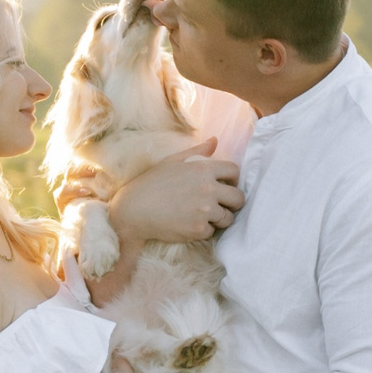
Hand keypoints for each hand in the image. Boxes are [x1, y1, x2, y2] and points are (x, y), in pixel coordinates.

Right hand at [107, 140, 240, 243]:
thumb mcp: (172, 162)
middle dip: (232, 203)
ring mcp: (204, 210)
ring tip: (201, 216)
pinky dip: (202, 230)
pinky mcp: (198, 229)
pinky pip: (212, 231)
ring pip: (227, 218)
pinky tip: (187, 224)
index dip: (232, 179)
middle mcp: (207, 189)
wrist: (132, 210)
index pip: (234, 171)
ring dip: (218, 219)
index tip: (224, 186)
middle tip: (218, 205)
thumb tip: (215, 140)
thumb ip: (197, 152)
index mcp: (202, 169)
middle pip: (239, 198)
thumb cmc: (150, 184)